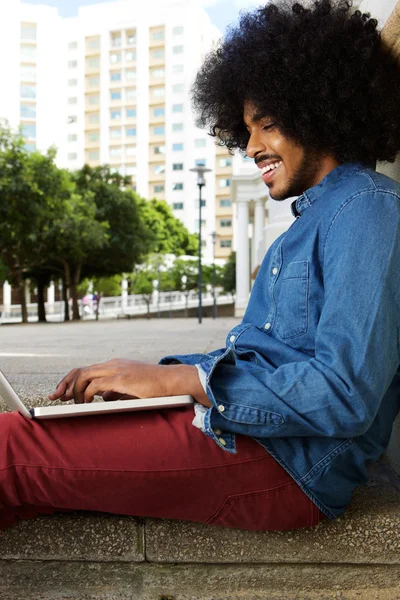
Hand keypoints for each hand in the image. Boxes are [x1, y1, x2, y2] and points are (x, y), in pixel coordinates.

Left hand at [48, 358, 211, 406]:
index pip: (86, 370)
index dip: (70, 381)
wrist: (173, 381)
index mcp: (114, 365)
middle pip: (79, 371)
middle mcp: (113, 364)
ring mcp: (116, 369)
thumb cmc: (155, 387)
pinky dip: (86, 395)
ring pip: (84, 375)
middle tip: (56, 398)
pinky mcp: (121, 378)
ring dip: (75, 391)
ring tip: (74, 404)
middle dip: (65, 384)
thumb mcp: (131, 388)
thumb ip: (116, 391)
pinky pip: (95, 384)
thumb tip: (104, 398)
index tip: (61, 393)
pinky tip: (86, 404)